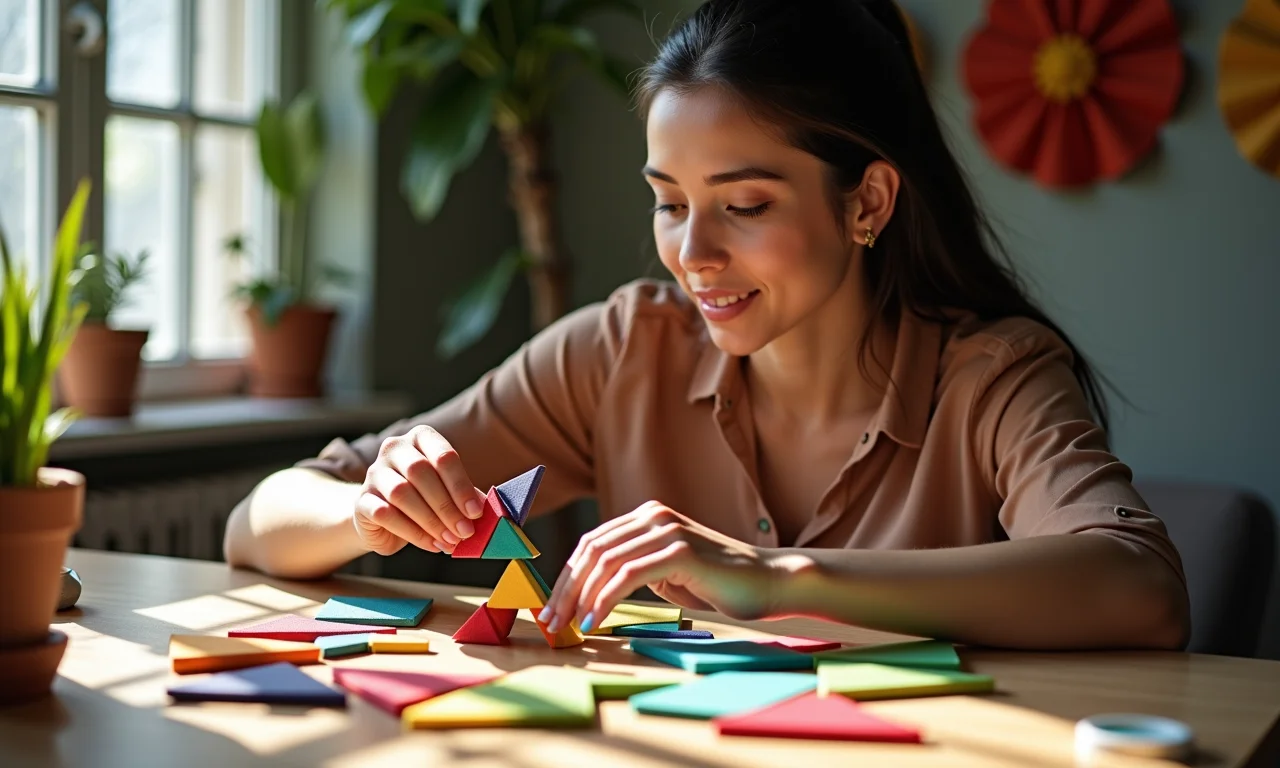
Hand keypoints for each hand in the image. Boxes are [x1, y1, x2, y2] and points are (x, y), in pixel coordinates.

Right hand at [354, 425, 487, 555]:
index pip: (443, 456)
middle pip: (421, 473)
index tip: (475, 512)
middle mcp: (394, 449)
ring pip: (402, 493)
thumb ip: (464, 496)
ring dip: (430, 521)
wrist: (383, 518)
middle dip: (446, 506)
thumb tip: (484, 510)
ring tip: (449, 540)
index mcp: (421, 438)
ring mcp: (374, 472)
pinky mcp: (362, 499)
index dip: (461, 486)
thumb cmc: (424, 498)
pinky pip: (385, 514)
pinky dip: (413, 532)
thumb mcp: (448, 492)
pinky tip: (431, 544)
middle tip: (464, 531)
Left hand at [538, 501, 781, 633]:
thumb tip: (591, 594)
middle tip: (550, 622)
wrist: (769, 582)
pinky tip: (595, 620)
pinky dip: (605, 599)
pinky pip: (628, 575)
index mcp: (648, 517)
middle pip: (592, 550)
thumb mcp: (668, 573)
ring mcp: (667, 530)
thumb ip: (635, 572)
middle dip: (565, 588)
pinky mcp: (680, 551)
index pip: (592, 543)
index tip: (551, 607)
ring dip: (579, 597)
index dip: (567, 576)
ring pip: (605, 562)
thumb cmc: (721, 584)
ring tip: (569, 625)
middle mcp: (654, 516)